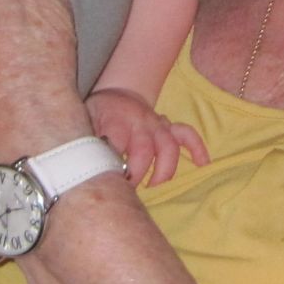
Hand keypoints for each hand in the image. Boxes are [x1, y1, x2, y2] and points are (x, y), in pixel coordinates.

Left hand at [87, 88, 207, 186]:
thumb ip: (86, 143)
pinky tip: (202, 164)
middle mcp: (139, 122)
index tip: (107, 182)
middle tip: (126, 190)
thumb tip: (80, 168)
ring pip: (168, 145)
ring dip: (164, 169)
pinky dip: (197, 148)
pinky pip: (187, 134)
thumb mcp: (84, 122)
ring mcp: (157, 124)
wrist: (118, 94)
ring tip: (154, 185)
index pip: (115, 144)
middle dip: (136, 173)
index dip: (112, 166)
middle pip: (143, 149)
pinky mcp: (169, 127)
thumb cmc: (98, 115)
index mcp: (115, 121)